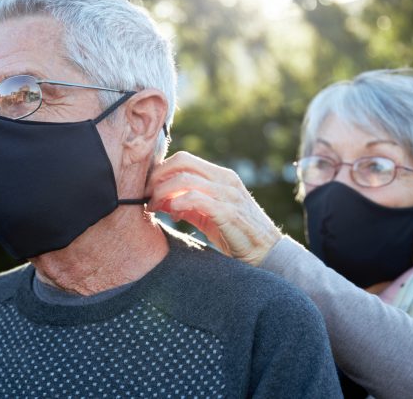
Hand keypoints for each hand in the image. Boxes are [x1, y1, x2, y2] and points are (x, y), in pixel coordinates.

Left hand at [146, 151, 281, 265]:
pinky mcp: (229, 212)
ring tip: (155, 208)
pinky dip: (179, 204)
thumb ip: (185, 205)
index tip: (147, 188)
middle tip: (146, 195)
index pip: (184, 159)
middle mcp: (225, 179)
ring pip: (185, 179)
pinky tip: (175, 215)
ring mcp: (228, 194)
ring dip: (163, 193)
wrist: (265, 253)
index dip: (161, 170)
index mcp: (220, 176)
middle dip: (157, 177)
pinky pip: (197, 199)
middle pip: (182, 162)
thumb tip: (158, 200)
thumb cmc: (235, 234)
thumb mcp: (207, 215)